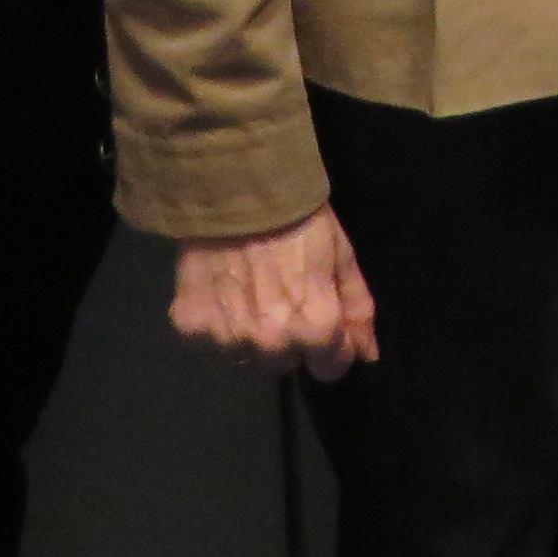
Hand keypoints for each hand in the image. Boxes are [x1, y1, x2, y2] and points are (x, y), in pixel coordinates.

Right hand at [171, 207, 379, 381]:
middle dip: (288, 338)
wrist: (237, 186)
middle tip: (281, 297)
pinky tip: (220, 288)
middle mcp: (271, 343)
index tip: (322, 320)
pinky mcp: (190, 326)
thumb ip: (358, 310)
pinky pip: (206, 339)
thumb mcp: (342, 255)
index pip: (330, 369)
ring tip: (249, 290)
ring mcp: (227, 338)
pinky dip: (214, 320)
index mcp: (315, 328)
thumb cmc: (298, 218)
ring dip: (249, 332)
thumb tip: (366, 354)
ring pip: (245, 356)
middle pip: (284, 363)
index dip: (332, 345)